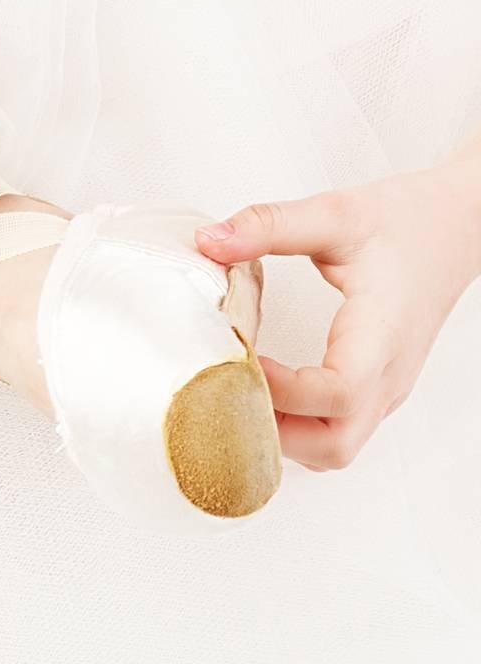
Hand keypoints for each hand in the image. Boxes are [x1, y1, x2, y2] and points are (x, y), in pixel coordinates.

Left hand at [195, 158, 480, 469]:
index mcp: (382, 335)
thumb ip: (270, 225)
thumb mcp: (333, 213)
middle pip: (333, 444)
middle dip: (272, 430)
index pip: (338, 393)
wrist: (457, 228)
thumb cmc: (402, 223)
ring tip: (238, 393)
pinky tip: (260, 393)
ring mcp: (383, 391)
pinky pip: (333, 434)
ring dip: (280, 437)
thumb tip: (207, 240)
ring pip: (333, 449)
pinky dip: (293, 429)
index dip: (280, 390)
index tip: (239, 357)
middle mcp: (387, 376)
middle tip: (226, 390)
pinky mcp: (374, 393)